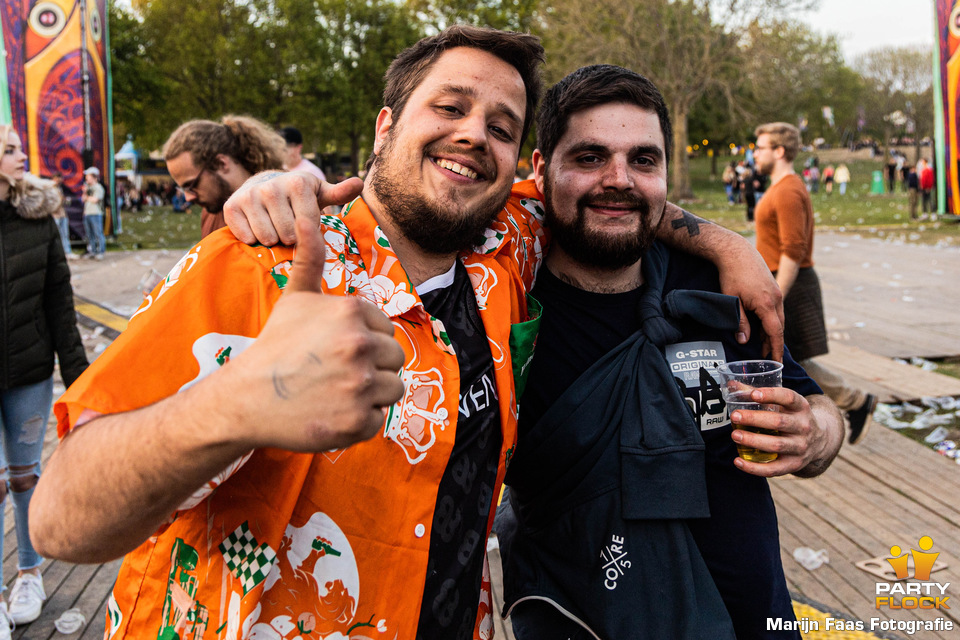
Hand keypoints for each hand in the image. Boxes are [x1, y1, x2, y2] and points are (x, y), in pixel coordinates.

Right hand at [222, 217, 404, 451]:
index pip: (386, 331)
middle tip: (336, 374)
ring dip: (370, 394)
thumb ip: (311, 259)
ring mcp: (360, 385)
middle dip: (371, 367)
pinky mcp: (357, 421)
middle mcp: (361, 345)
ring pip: (393, 389)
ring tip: (336, 392)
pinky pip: (378, 419)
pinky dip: (358, 421)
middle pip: (394, 359)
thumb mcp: (295, 298)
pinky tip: (332, 412)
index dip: (364, 342)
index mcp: (352, 312)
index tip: (334, 351)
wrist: (245, 397)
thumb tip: (308, 216)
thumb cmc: (275, 345)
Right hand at [223, 171, 363, 245]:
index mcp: (298, 182)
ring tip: (275, 229)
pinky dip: (253, 239)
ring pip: (267, 238)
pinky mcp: (231, 206)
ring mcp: (249, 195)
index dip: (309, 232)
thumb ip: (339, 193)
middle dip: (291, 238)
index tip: (305, 226)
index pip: (309, 225)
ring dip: (273, 241)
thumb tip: (359, 183)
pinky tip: (257, 229)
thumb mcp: (320, 194)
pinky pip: (246, 237)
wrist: (263, 186)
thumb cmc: (298, 196)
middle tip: (288, 229)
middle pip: (288, 234)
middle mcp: (271, 186)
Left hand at [717, 244, 783, 360]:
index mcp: (767, 303)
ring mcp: (776, 292)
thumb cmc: (732, 275)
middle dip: (773, 343)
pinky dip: (770, 320)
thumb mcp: (732, 301)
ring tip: (761, 345)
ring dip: (771, 331)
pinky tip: (761, 327)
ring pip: (777, 318)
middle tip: (765, 357)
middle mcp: (776, 298)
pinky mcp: (773, 288)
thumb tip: (744, 341)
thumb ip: (740, 322)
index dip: (775, 348)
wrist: (737, 251)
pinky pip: (775, 309)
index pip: (776, 332)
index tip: (776, 362)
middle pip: (779, 326)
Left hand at [728, 388, 838, 477]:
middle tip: (735, 416)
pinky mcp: (794, 465)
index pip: (789, 398)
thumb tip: (731, 384)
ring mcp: (800, 447)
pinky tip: (738, 461)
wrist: (820, 441)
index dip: (771, 395)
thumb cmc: (792, 417)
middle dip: (755, 419)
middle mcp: (804, 427)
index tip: (753, 395)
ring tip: (734, 435)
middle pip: (779, 422)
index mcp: (801, 407)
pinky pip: (774, 469)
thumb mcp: (784, 404)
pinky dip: (755, 468)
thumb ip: (758, 394)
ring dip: (753, 441)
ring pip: (776, 445)